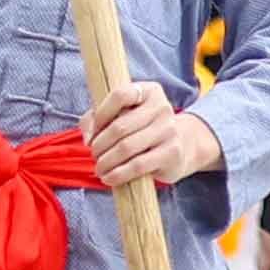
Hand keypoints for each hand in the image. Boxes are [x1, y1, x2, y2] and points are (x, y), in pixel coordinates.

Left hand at [83, 77, 216, 189]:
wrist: (181, 146)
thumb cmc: (143, 128)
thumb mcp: (123, 114)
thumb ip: (96, 118)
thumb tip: (88, 136)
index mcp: (149, 91)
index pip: (120, 95)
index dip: (100, 114)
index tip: (93, 131)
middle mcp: (162, 107)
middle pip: (120, 126)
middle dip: (99, 144)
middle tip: (93, 154)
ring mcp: (169, 130)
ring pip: (126, 147)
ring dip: (106, 161)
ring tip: (99, 167)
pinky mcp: (171, 153)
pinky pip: (137, 165)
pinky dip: (118, 174)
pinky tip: (109, 178)